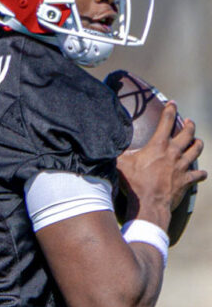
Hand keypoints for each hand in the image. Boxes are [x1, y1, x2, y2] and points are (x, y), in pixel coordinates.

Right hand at [117, 102, 206, 227]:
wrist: (149, 203)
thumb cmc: (134, 182)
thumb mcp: (120, 164)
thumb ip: (117, 153)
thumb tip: (104, 144)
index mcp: (158, 145)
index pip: (166, 121)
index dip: (170, 110)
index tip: (172, 103)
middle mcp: (173, 153)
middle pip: (187, 134)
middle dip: (189, 125)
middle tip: (189, 122)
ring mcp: (182, 166)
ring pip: (196, 150)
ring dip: (197, 144)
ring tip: (197, 141)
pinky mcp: (186, 180)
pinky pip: (198, 174)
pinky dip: (200, 173)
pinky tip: (201, 173)